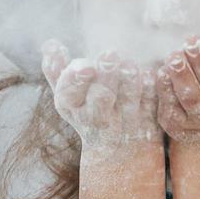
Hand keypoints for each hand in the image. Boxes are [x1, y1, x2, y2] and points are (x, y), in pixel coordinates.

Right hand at [42, 39, 159, 147]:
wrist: (117, 155)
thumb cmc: (88, 112)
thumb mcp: (67, 96)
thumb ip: (56, 70)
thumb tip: (49, 43)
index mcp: (72, 107)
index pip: (69, 93)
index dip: (77, 80)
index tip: (87, 66)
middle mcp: (95, 118)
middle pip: (100, 97)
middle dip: (106, 75)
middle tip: (110, 54)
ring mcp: (123, 123)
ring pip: (127, 100)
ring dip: (129, 80)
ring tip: (129, 63)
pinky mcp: (147, 124)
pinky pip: (150, 105)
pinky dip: (150, 89)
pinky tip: (150, 74)